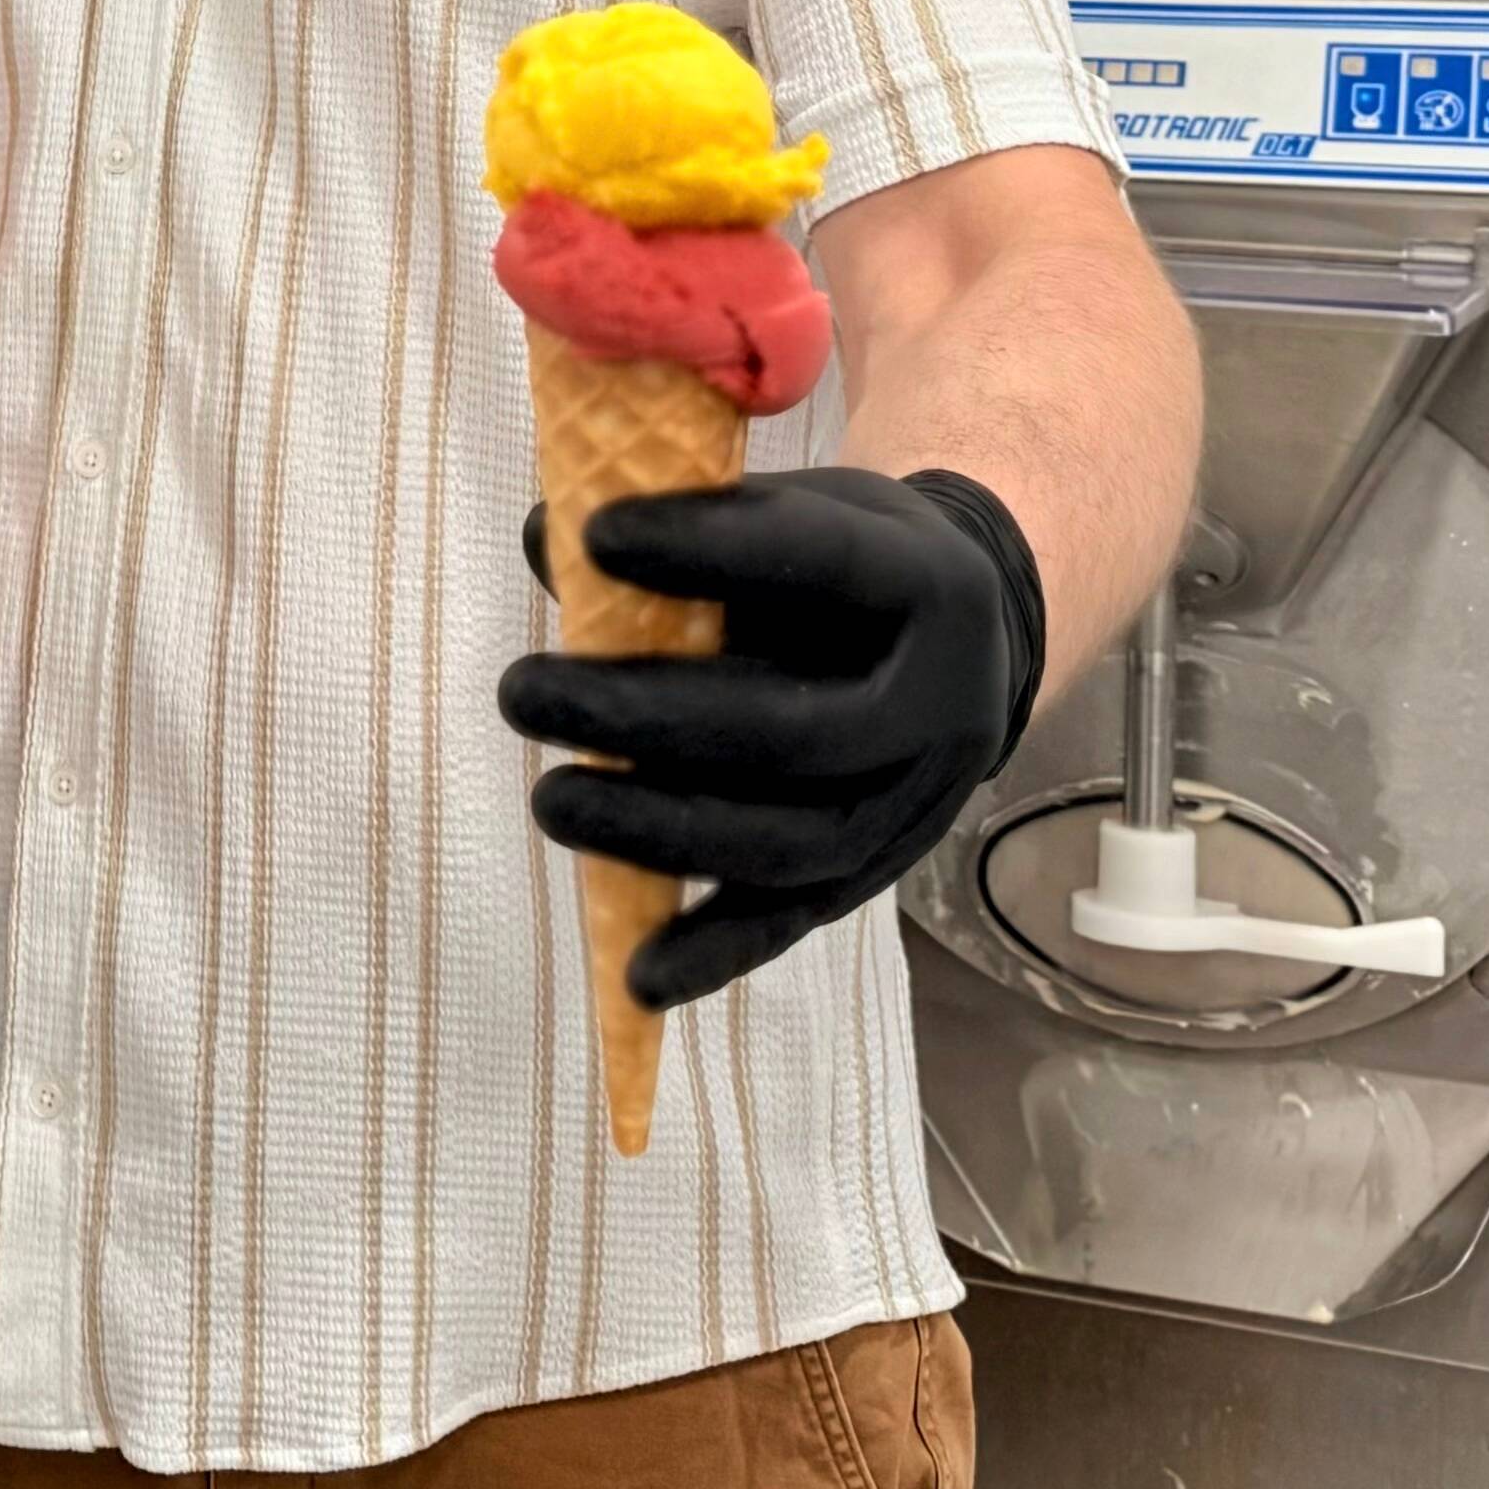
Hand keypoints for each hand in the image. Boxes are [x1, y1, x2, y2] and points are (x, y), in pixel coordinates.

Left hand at [497, 467, 1045, 1009]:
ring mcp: (912, 808)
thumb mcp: (789, 512)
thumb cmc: (842, 565)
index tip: (597, 536)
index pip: (822, 564)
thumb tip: (551, 545)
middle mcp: (938, 708)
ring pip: (790, 844)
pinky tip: (636, 976)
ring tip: (552, 800)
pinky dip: (713, 954)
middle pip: (794, 734)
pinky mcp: (874, 878)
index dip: (710, 550)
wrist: (964, 643)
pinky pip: (792, 923)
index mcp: (926, 586)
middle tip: (524, 692)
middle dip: (647, 722)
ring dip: (659, 834)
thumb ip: (682, 522)